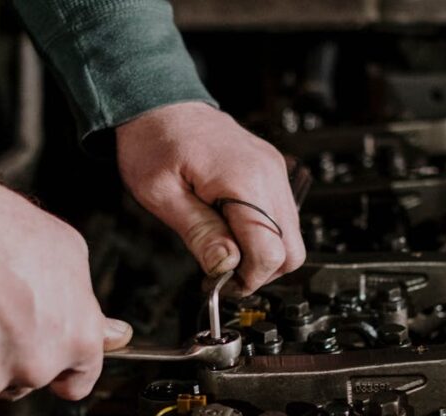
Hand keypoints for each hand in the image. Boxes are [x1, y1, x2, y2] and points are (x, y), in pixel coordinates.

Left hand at [116, 102, 305, 294]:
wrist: (160, 103)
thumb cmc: (154, 142)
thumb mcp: (161, 195)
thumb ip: (199, 233)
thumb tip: (225, 266)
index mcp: (244, 180)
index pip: (271, 252)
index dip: (247, 277)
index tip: (221, 281)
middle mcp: (268, 175)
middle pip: (291, 250)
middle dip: (260, 270)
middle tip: (223, 271)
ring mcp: (274, 171)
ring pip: (290, 236)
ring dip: (261, 253)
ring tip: (222, 248)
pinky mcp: (270, 171)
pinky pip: (280, 216)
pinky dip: (261, 233)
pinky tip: (230, 229)